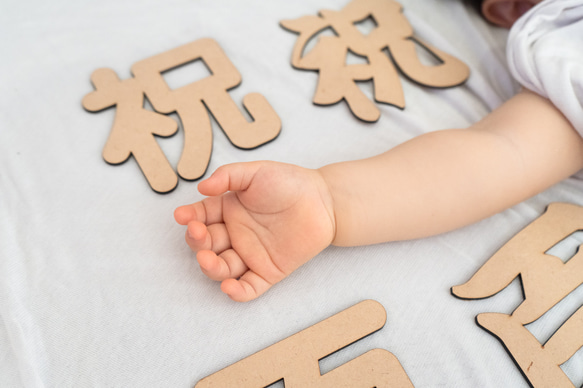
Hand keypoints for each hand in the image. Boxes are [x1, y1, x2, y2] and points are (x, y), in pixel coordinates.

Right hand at [174, 161, 335, 301]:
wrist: (324, 201)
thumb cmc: (289, 183)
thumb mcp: (256, 172)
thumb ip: (228, 176)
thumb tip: (201, 187)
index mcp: (229, 210)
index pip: (201, 216)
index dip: (190, 217)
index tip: (182, 216)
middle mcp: (236, 234)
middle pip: (207, 244)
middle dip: (197, 241)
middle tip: (198, 233)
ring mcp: (251, 255)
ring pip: (222, 268)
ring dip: (210, 267)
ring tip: (207, 258)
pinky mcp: (268, 272)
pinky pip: (248, 288)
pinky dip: (237, 292)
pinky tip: (228, 287)